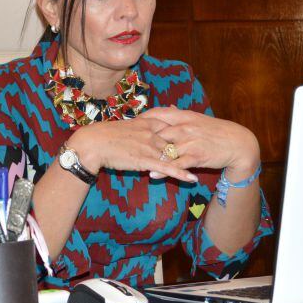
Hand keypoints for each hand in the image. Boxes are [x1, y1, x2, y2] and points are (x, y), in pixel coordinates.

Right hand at [66, 118, 199, 183]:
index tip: (197, 133)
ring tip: (207, 165)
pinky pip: (167, 168)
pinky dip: (181, 174)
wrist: (93, 143)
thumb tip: (142, 129)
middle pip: (176, 140)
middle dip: (193, 146)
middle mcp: (151, 133)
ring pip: (175, 155)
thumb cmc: (105, 137)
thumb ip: (137, 128)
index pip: (170, 126)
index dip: (184, 131)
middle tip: (209, 149)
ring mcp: (149, 146)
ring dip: (191, 161)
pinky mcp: (145, 160)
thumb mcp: (125, 127)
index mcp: (146, 123)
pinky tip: (192, 179)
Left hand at [139, 107, 259, 178]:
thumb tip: (170, 108)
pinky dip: (164, 170)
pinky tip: (153, 174)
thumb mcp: (197, 119)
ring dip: (148, 156)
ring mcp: (190, 142)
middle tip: (123, 144)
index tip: (128, 124)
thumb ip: (181, 115)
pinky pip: (177, 164)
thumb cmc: (215, 131)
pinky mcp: (197, 157)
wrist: (237, 143)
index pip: (157, 114)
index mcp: (183, 116)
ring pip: (164, 149)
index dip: (141, 119)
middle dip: (139, 138)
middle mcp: (184, 127)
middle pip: (156, 131)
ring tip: (132, 161)